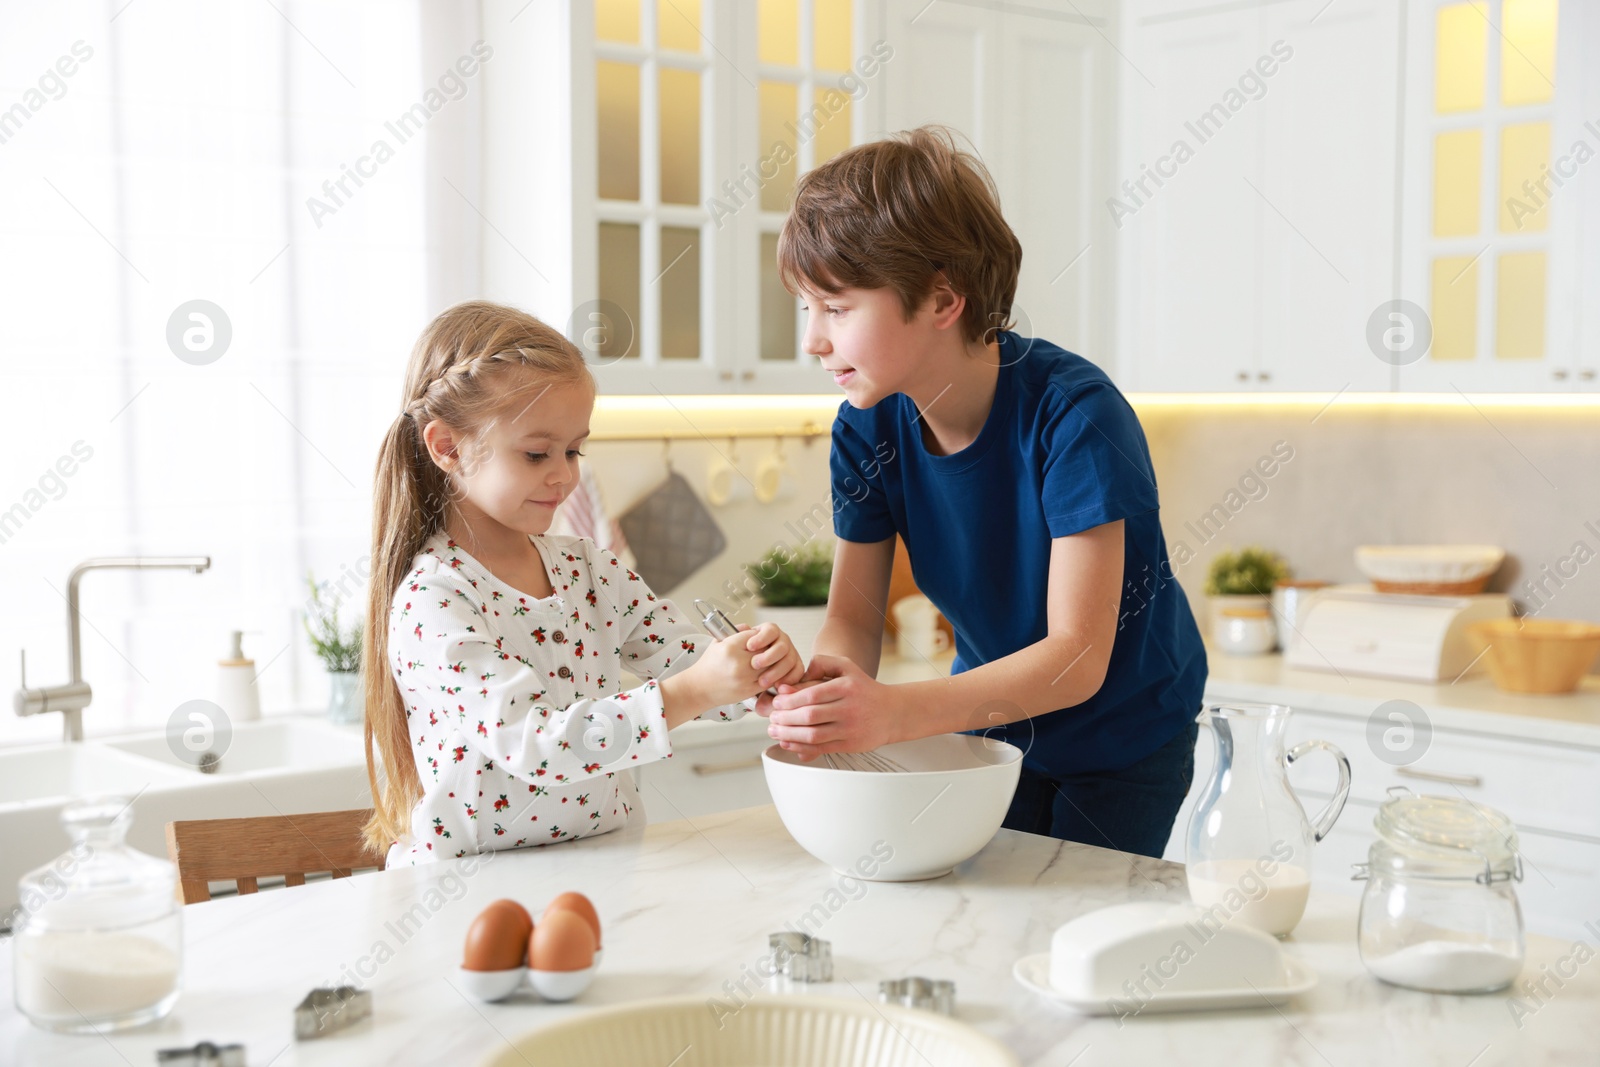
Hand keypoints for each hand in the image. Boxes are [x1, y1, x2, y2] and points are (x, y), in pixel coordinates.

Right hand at [685, 626, 764, 705]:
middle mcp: (739, 663)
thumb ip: (735, 632)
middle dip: (764, 648)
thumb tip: (752, 627)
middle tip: (761, 649)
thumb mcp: (717, 642)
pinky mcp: (750, 690)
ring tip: (761, 660)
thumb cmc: (708, 664)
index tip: (754, 639)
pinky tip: (761, 672)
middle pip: (765, 649)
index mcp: (730, 648)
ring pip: (769, 664)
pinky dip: (768, 675)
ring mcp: (745, 678)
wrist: (699, 688)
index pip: (754, 635)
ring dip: (768, 661)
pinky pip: (768, 679)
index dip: (756, 636)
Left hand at [743, 622, 805, 689]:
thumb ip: (738, 635)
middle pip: (782, 646)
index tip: (750, 646)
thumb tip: (744, 627)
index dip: (761, 638)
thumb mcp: (734, 644)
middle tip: (754, 665)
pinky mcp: (795, 667)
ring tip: (762, 681)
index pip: (770, 630)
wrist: (742, 672)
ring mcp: (790, 653)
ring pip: (790, 660)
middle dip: (768, 656)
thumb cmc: (737, 657)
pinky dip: (789, 679)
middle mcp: (781, 641)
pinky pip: (798, 672)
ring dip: (776, 671)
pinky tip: (776, 685)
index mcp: (768, 632)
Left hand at [763, 654, 905, 761]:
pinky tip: (788, 743)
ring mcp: (850, 728)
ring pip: (813, 734)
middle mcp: (849, 708)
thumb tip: (796, 678)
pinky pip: (821, 748)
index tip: (777, 702)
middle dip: (785, 718)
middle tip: (772, 718)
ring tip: (775, 732)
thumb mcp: (846, 667)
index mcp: (846, 687)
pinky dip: (801, 747)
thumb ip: (821, 664)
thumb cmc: (863, 689)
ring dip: (789, 735)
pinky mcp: (850, 744)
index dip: (789, 700)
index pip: (811, 695)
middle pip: (809, 716)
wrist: (892, 712)